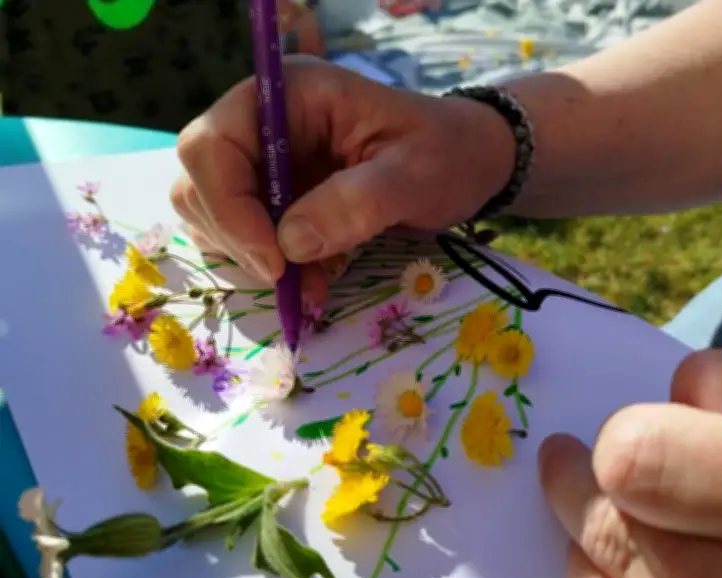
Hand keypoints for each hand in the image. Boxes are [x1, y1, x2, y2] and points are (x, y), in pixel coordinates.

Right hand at [170, 56, 514, 303]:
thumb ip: (355, 204)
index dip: (229, 207)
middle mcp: (263, 123)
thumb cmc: (445, 155)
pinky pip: (243, 236)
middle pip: (199, 181)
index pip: (212, 144)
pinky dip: (271, 266)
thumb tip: (289, 244)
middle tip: (290, 277)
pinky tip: (314, 278)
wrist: (464, 165)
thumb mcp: (413, 176)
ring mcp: (263, 161)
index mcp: (290, 95)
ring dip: (252, 257)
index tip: (275, 261)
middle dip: (238, 237)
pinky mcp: (273, 197)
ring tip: (312, 280)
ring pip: (212, 213)